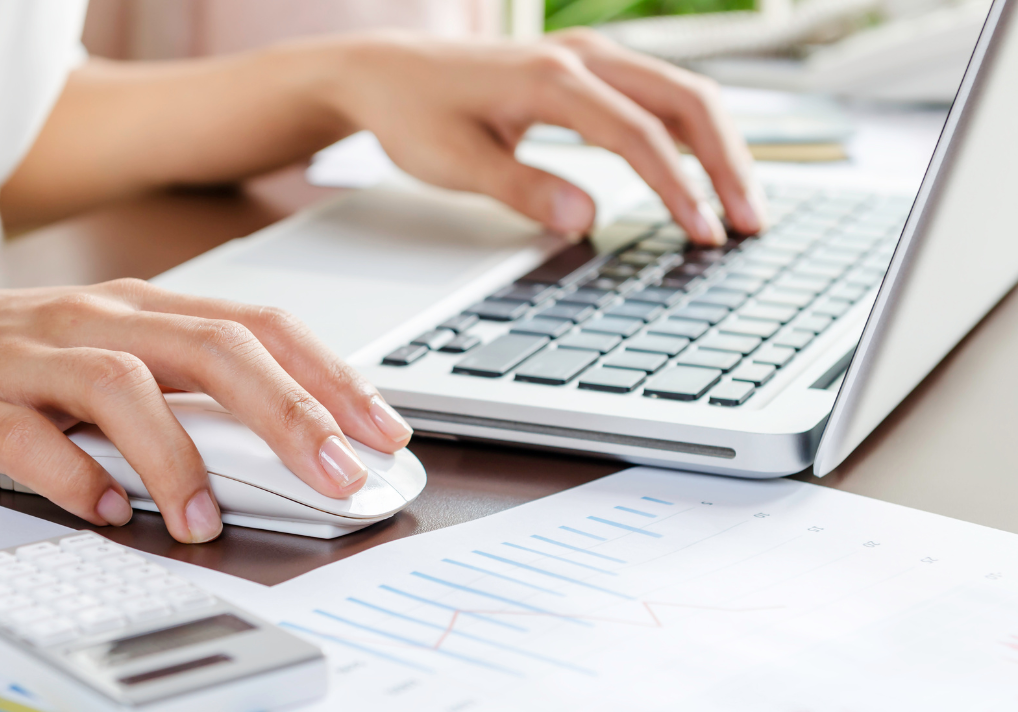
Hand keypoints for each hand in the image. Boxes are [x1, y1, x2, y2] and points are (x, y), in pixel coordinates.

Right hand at [0, 276, 412, 542]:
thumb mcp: (100, 352)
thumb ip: (178, 387)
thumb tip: (278, 441)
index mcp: (139, 308)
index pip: (258, 327)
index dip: (329, 376)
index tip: (380, 430)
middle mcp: (96, 319)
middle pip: (215, 348)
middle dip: (292, 413)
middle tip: (338, 475)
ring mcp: (32, 355)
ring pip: (126, 387)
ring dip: (180, 458)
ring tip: (206, 520)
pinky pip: (32, 439)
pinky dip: (78, 479)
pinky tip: (109, 512)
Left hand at [322, 30, 764, 243]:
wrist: (383, 72)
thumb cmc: (412, 114)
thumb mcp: (454, 163)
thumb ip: (521, 189)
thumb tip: (586, 219)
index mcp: (551, 77)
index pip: (637, 133)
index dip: (678, 188)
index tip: (703, 234)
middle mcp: (581, 55)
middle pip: (685, 100)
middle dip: (725, 164)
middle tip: (750, 224)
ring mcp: (589, 55)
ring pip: (682, 92)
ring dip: (719, 147)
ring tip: (742, 207)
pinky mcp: (587, 67)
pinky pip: (659, 95)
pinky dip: (691, 133)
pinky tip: (704, 173)